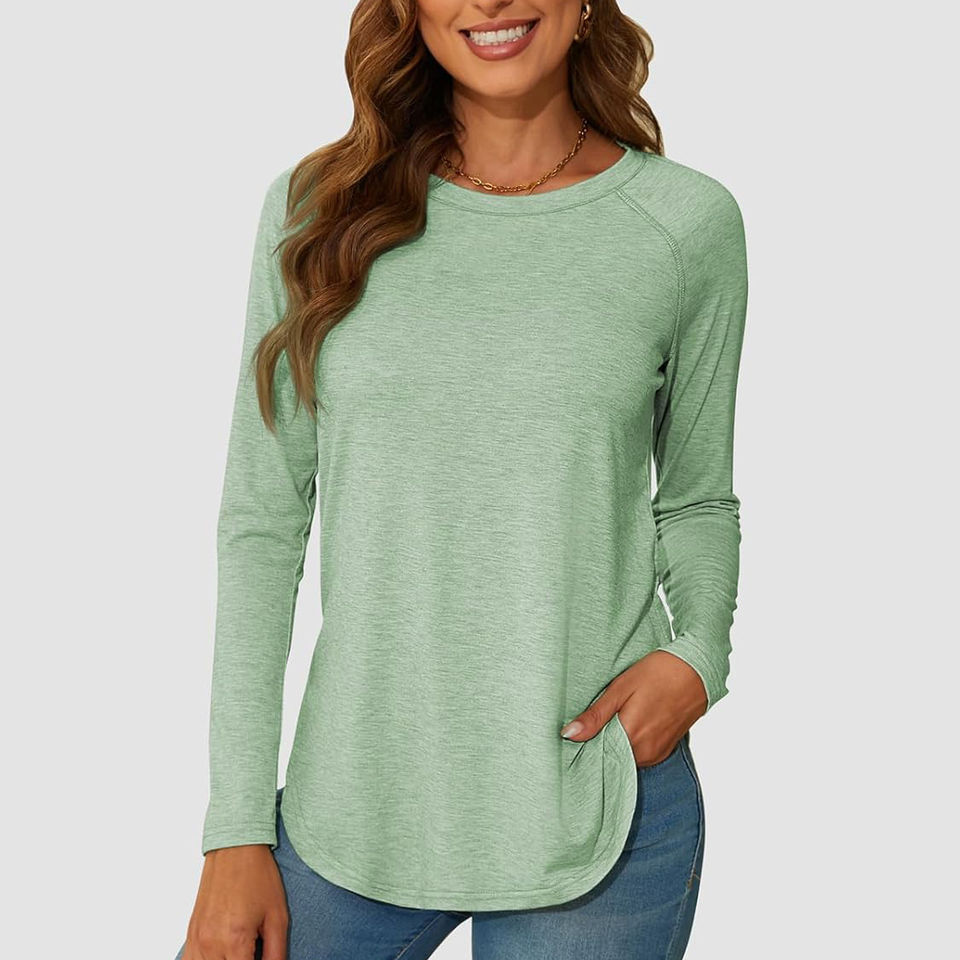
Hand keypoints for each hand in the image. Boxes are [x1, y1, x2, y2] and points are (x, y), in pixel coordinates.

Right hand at [181, 844, 287, 959]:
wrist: (235, 848)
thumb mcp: (278, 916)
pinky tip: (220, 955)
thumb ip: (276, 954)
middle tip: (251, 953)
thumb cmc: (258, 876)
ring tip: (238, 953)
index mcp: (235, 940)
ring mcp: (196, 939)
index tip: (260, 959)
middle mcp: (210, 943)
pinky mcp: (190, 934)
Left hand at [559, 650, 707, 765]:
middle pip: (611, 756)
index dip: (585, 743)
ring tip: (617, 716)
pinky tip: (631, 721)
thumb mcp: (621, 688)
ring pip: (625, 755)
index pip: (597, 754)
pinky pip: (640, 754)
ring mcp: (656, 753)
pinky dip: (631, 742)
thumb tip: (569, 734)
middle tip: (597, 718)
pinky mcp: (665, 750)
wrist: (697, 670)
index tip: (577, 731)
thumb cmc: (658, 673)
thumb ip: (595, 716)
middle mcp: (644, 752)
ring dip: (617, 742)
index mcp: (630, 737)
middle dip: (600, 742)